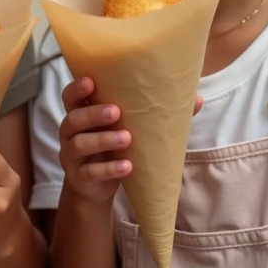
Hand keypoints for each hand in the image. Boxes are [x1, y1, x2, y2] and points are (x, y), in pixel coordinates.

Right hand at [58, 76, 201, 204]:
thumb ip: (155, 113)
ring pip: (80, 144)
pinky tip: (127, 167)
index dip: (77, 88)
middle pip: (73, 118)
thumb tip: (196, 98)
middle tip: (116, 111)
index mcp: (81, 113)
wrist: (96, 185)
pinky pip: (90, 172)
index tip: (92, 81)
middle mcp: (70, 132)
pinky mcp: (79, 178)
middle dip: (93, 113)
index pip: (70, 96)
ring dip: (103, 140)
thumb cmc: (114, 146)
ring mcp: (71, 155)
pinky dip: (109, 169)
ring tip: (127, 139)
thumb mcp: (130, 128)